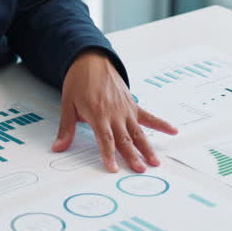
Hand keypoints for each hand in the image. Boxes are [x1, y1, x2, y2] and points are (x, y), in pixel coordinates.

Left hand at [52, 50, 178, 172]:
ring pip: (138, 132)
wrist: (90, 60)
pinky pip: (148, 116)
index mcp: (97, 114)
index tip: (113, 169)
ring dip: (147, 147)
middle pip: (125, 138)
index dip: (109, 155)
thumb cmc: (78, 82)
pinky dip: (161, 124)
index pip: (105, 139)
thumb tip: (58, 148)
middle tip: (141, 170)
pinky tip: (173, 131)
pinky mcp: (132, 104)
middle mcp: (114, 113)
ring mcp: (125, 109)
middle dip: (133, 155)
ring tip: (155, 162)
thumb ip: (66, 128)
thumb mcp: (67, 104)